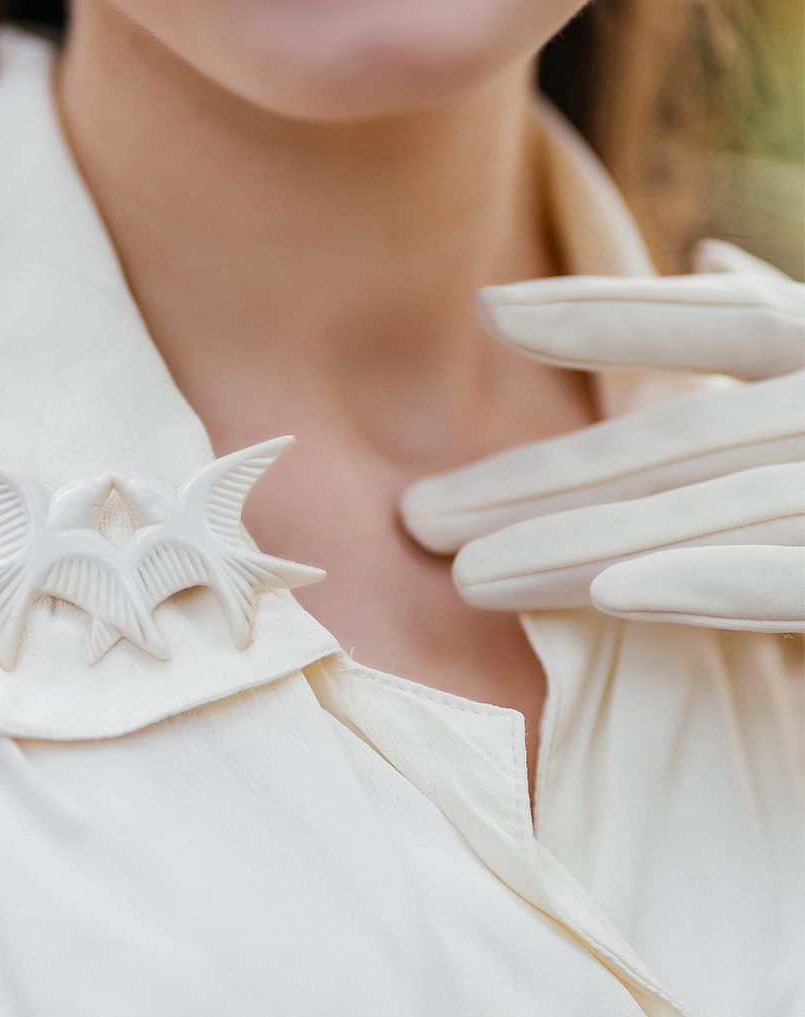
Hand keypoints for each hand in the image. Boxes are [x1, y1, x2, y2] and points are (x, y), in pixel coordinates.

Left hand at [401, 241, 803, 632]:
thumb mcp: (801, 401)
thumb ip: (771, 335)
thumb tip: (714, 254)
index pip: (739, 321)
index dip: (612, 314)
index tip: (489, 311)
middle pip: (687, 439)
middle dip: (546, 478)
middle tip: (417, 516)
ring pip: (722, 509)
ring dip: (585, 539)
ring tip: (466, 578)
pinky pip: (803, 587)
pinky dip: (715, 585)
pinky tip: (608, 594)